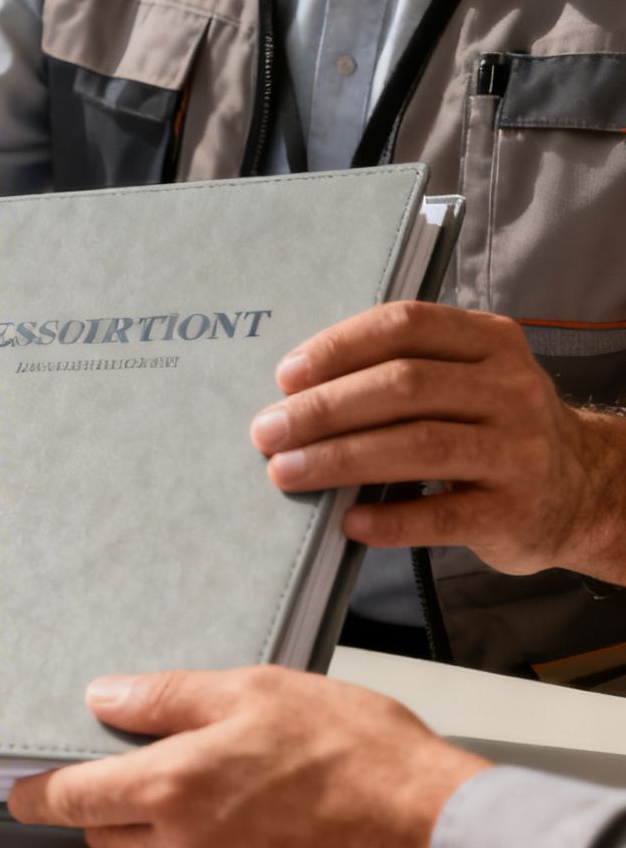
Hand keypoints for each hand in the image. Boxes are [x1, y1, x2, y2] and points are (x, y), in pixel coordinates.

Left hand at [9, 666, 488, 847]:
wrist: (442, 838)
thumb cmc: (363, 757)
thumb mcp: (259, 690)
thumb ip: (170, 697)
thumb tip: (107, 697)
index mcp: (171, 788)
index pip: (72, 798)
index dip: (39, 794)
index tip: (17, 792)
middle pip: (107, 837)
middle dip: (108, 809)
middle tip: (139, 775)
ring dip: (163, 834)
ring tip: (219, 793)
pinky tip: (262, 826)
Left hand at [249, 301, 625, 579]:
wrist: (582, 490)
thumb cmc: (492, 428)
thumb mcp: (466, 382)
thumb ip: (400, 374)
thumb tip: (296, 395)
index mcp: (490, 343)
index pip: (407, 326)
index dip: (340, 347)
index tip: (286, 376)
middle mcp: (511, 389)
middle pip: (404, 386)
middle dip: (325, 409)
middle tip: (266, 432)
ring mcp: (519, 451)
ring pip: (419, 446)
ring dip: (340, 459)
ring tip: (285, 472)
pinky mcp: (515, 512)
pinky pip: (442, 515)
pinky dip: (389, 519)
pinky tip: (347, 521)